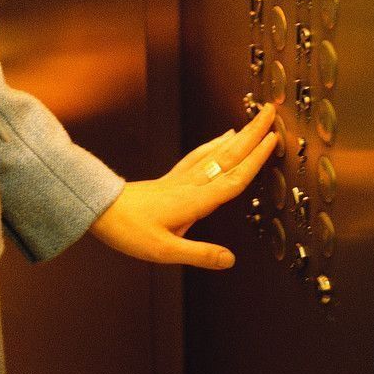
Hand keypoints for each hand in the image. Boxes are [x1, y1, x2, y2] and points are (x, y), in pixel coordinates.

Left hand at [89, 103, 277, 269]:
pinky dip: (215, 143)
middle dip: (252, 134)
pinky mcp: (173, 177)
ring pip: (217, 152)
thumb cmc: (129, 230)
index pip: (234, 178)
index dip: (256, 160)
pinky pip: (200, 155)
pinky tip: (222, 137)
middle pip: (229, 155)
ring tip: (255, 122)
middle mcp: (193, 184)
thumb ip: (199, 254)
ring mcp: (182, 177)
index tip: (273, 140)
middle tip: (270, 114)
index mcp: (195, 200)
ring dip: (238, 135)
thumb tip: (230, 260)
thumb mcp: (164, 251)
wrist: (100, 209)